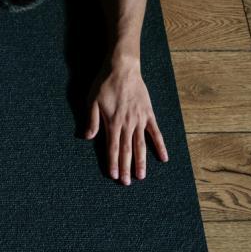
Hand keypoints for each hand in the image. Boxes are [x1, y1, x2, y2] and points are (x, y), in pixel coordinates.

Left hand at [85, 57, 168, 184]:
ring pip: (141, 145)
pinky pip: (156, 133)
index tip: (114, 176)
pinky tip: (163, 158)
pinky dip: (160, 146)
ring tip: (142, 176)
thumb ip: (91, 120)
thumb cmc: (104, 84)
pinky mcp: (149, 114)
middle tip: (127, 183)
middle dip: (126, 167)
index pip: (112, 148)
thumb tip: (87, 138)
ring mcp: (140, 120)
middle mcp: (128, 124)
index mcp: (113, 123)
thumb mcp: (91, 101)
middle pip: (127, 150)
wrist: (123, 68)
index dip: (113, 163)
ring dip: (141, 162)